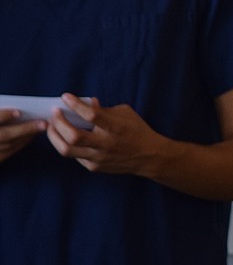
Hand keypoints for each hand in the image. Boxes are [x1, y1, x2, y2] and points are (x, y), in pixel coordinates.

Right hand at [0, 109, 44, 161]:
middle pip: (3, 135)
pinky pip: (6, 153)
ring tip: (41, 128)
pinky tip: (30, 137)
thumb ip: (0, 111)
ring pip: (7, 145)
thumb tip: (17, 109)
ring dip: (26, 137)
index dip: (4, 115)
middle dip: (24, 129)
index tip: (19, 112)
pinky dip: (20, 145)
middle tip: (43, 123)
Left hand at [45, 93, 164, 176]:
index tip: (66, 96)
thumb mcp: (125, 113)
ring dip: (55, 136)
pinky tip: (65, 138)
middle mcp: (106, 144)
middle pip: (73, 136)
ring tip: (52, 126)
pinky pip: (74, 156)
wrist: (149, 156)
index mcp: (115, 127)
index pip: (91, 115)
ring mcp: (98, 157)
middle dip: (59, 122)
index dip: (76, 105)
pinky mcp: (94, 167)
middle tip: (55, 113)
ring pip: (67, 149)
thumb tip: (87, 103)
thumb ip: (104, 109)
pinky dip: (66, 145)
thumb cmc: (137, 131)